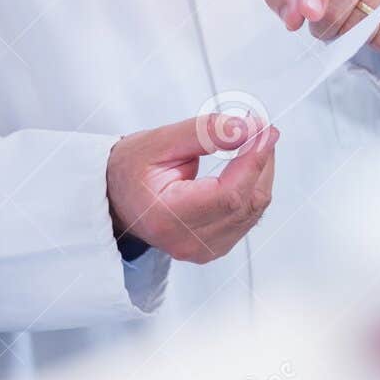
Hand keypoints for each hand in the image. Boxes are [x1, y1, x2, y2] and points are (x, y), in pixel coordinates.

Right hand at [105, 115, 277, 264]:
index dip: (254, 160)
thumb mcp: (159, 141)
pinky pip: (248, 218)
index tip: (264, 129)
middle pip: (246, 204)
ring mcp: (203, 250)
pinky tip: (246, 165)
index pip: (228, 194)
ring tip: (254, 141)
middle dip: (262, 162)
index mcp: (168, 218)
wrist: (115, 198)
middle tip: (263, 128)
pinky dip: (253, 187)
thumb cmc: (129, 170)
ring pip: (253, 211)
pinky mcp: (214, 247)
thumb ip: (204, 133)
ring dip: (261, 173)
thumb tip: (248, 128)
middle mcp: (188, 242)